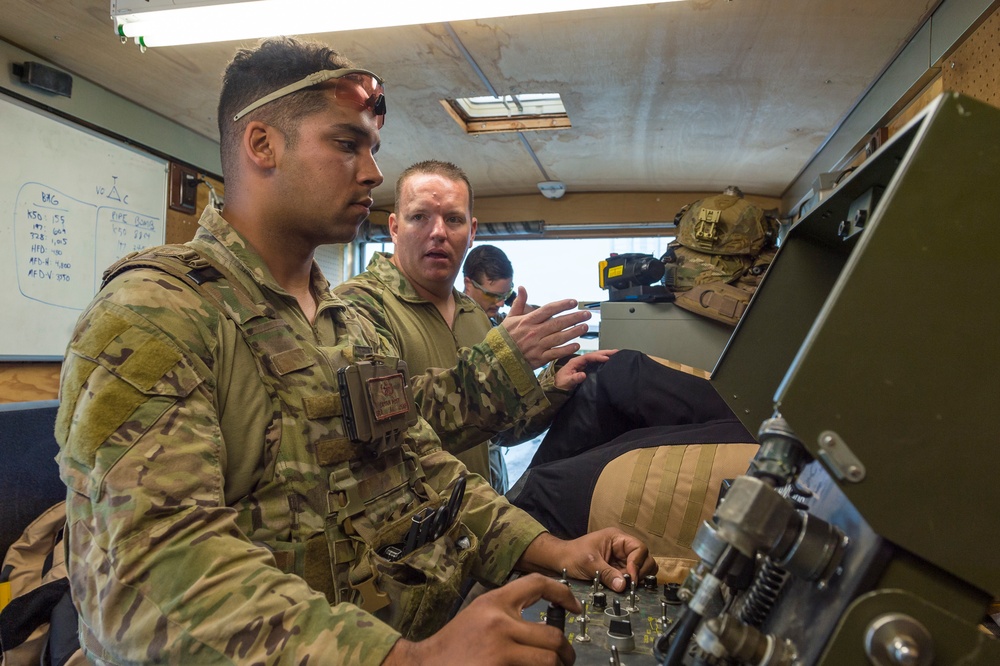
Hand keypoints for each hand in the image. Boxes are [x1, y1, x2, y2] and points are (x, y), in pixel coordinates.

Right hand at [382, 573, 579, 665]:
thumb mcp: (478, 616)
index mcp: (494, 602)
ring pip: (548, 660)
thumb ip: (507, 613)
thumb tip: (544, 625)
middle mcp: (499, 622)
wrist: (425, 665)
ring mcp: (500, 649)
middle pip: (552, 636)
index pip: (537, 584)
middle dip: (565, 652)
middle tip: (567, 659)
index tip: (575, 607)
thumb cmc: (453, 645)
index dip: (562, 593)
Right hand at [502, 287, 591, 368]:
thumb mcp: (509, 318)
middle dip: (574, 318)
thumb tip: (522, 287)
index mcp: (527, 321)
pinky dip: (567, 349)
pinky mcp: (539, 358)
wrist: (497, 358)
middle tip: (587, 314)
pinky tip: (576, 345)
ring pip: (559, 337)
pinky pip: (556, 353)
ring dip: (574, 332)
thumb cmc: (504, 338)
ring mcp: (537, 346)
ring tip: (585, 327)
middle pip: (558, 323)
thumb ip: (519, 303)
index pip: (548, 310)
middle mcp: (534, 332)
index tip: (573, 302)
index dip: (562, 305)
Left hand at [516, 530, 656, 593]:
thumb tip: (623, 586)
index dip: (638, 563)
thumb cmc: (572, 555)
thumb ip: (607, 574)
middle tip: (631, 584)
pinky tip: (623, 588)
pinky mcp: (618, 570)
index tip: (631, 577)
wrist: (559, 561)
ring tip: (627, 586)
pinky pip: (630, 577)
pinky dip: (630, 583)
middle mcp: (622, 548)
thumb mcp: (589, 564)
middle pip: (644, 558)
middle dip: (640, 572)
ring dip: (637, 578)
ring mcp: (621, 559)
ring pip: (641, 569)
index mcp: (617, 538)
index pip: (639, 548)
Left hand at [553, 349, 617, 390]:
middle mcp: (578, 362)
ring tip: (615, 354)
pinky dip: (601, 360)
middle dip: (604, 352)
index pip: (588, 357)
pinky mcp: (583, 369)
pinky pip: (594, 363)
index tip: (607, 357)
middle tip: (615, 352)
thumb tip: (583, 375)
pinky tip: (607, 361)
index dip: (598, 356)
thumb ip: (574, 378)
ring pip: (594, 357)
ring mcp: (581, 365)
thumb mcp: (565, 383)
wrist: (555, 389)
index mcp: (574, 362)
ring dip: (604, 355)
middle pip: (593, 354)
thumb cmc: (559, 385)